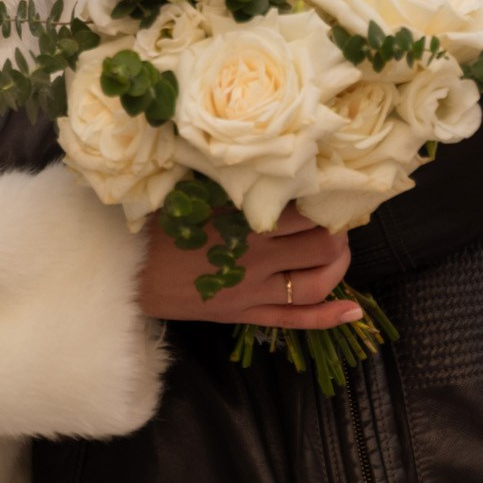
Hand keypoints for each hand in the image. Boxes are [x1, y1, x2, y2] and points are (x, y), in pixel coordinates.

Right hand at [138, 205, 361, 326]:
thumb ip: (230, 184)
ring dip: (337, 267)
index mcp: (244, 223)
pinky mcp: (246, 314)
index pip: (303, 213)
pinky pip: (294, 320)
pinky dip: (327, 318)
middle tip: (334, 220)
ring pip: (314, 283)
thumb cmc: (156, 226)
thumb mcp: (193, 193)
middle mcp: (257, 257)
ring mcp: (254, 291)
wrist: (128, 274)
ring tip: (339, 251)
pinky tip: (354, 312)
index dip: (322, 204)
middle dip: (335, 232)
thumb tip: (264, 163)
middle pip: (319, 246)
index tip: (326, 193)